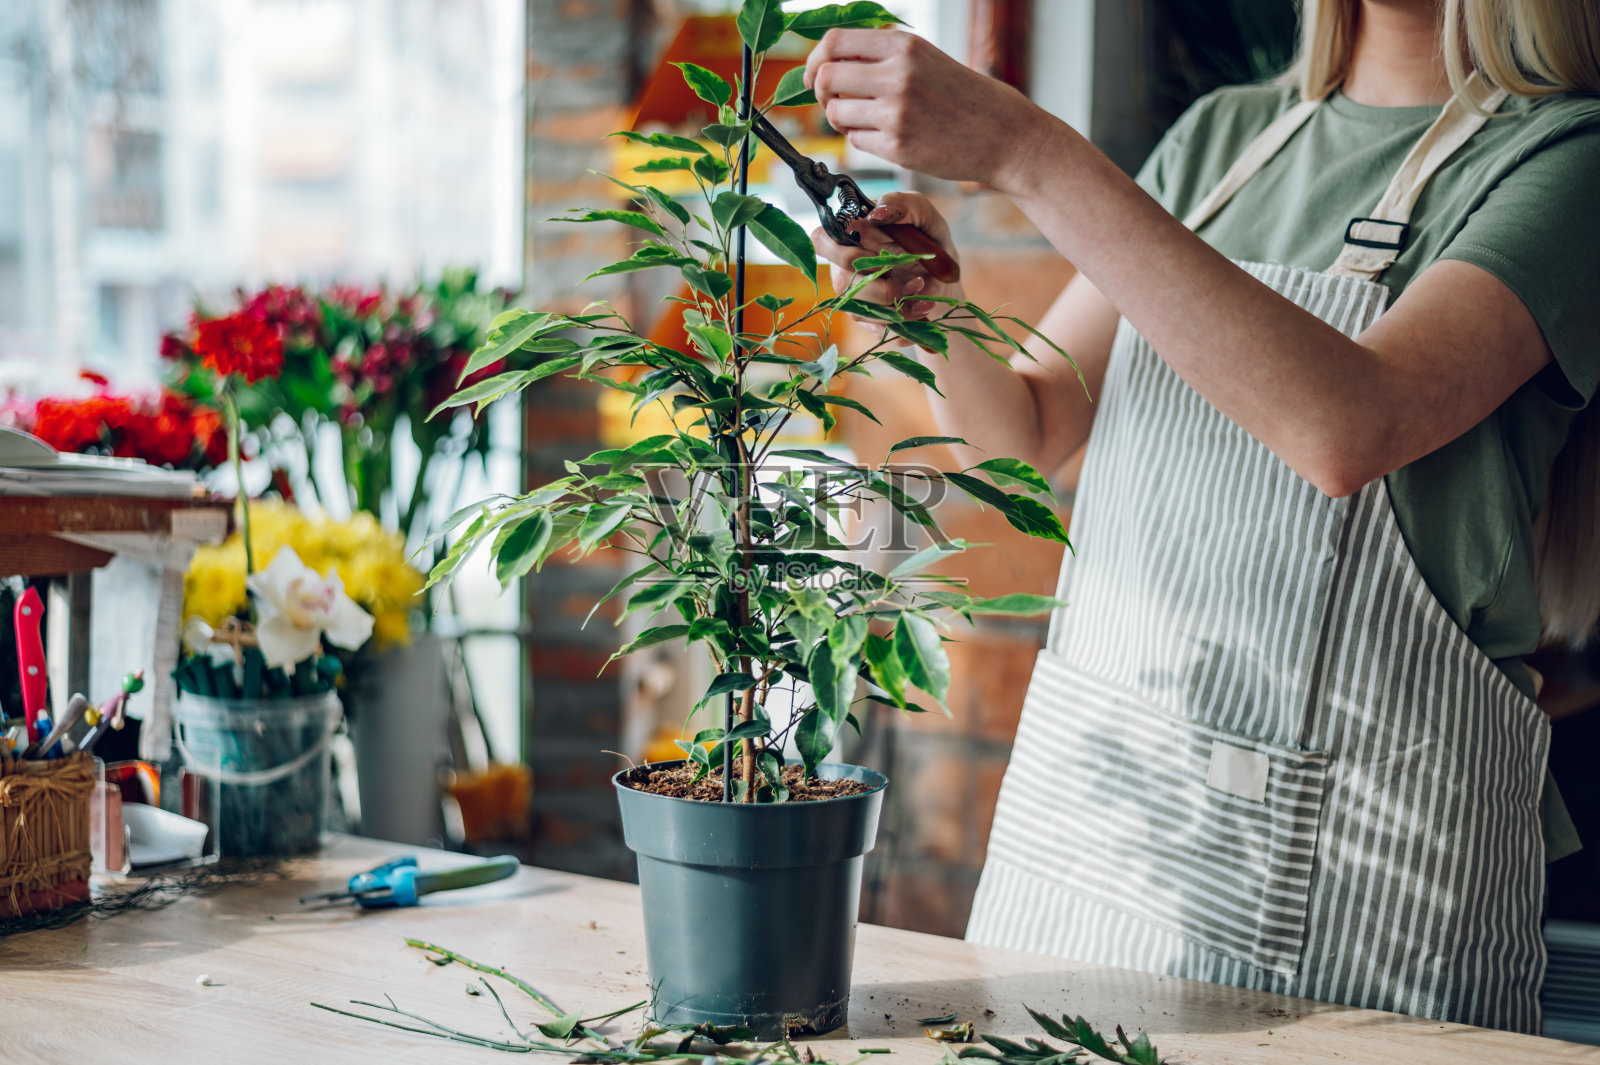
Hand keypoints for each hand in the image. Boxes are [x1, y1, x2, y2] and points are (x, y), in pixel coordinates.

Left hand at [803, 29, 1048, 189]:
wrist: (1003, 134)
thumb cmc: (962, 97)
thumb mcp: (925, 59)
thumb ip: (882, 57)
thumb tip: (829, 62)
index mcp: (904, 45)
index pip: (835, 42)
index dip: (815, 60)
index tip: (813, 75)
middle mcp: (897, 75)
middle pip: (826, 78)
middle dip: (822, 93)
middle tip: (835, 102)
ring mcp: (897, 112)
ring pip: (836, 113)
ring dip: (841, 119)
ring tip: (865, 121)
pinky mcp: (898, 147)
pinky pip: (856, 141)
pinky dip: (862, 139)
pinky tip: (886, 137)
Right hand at [811, 191, 961, 320]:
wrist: (946, 273)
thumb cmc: (926, 235)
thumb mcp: (922, 213)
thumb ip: (902, 204)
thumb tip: (877, 212)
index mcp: (848, 238)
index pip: (820, 241)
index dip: (839, 249)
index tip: (872, 251)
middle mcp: (844, 269)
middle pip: (844, 281)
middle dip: (880, 282)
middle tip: (914, 276)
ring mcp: (854, 297)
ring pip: (861, 308)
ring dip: (895, 303)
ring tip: (923, 291)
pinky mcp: (870, 321)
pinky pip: (879, 327)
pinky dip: (905, 319)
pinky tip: (924, 308)